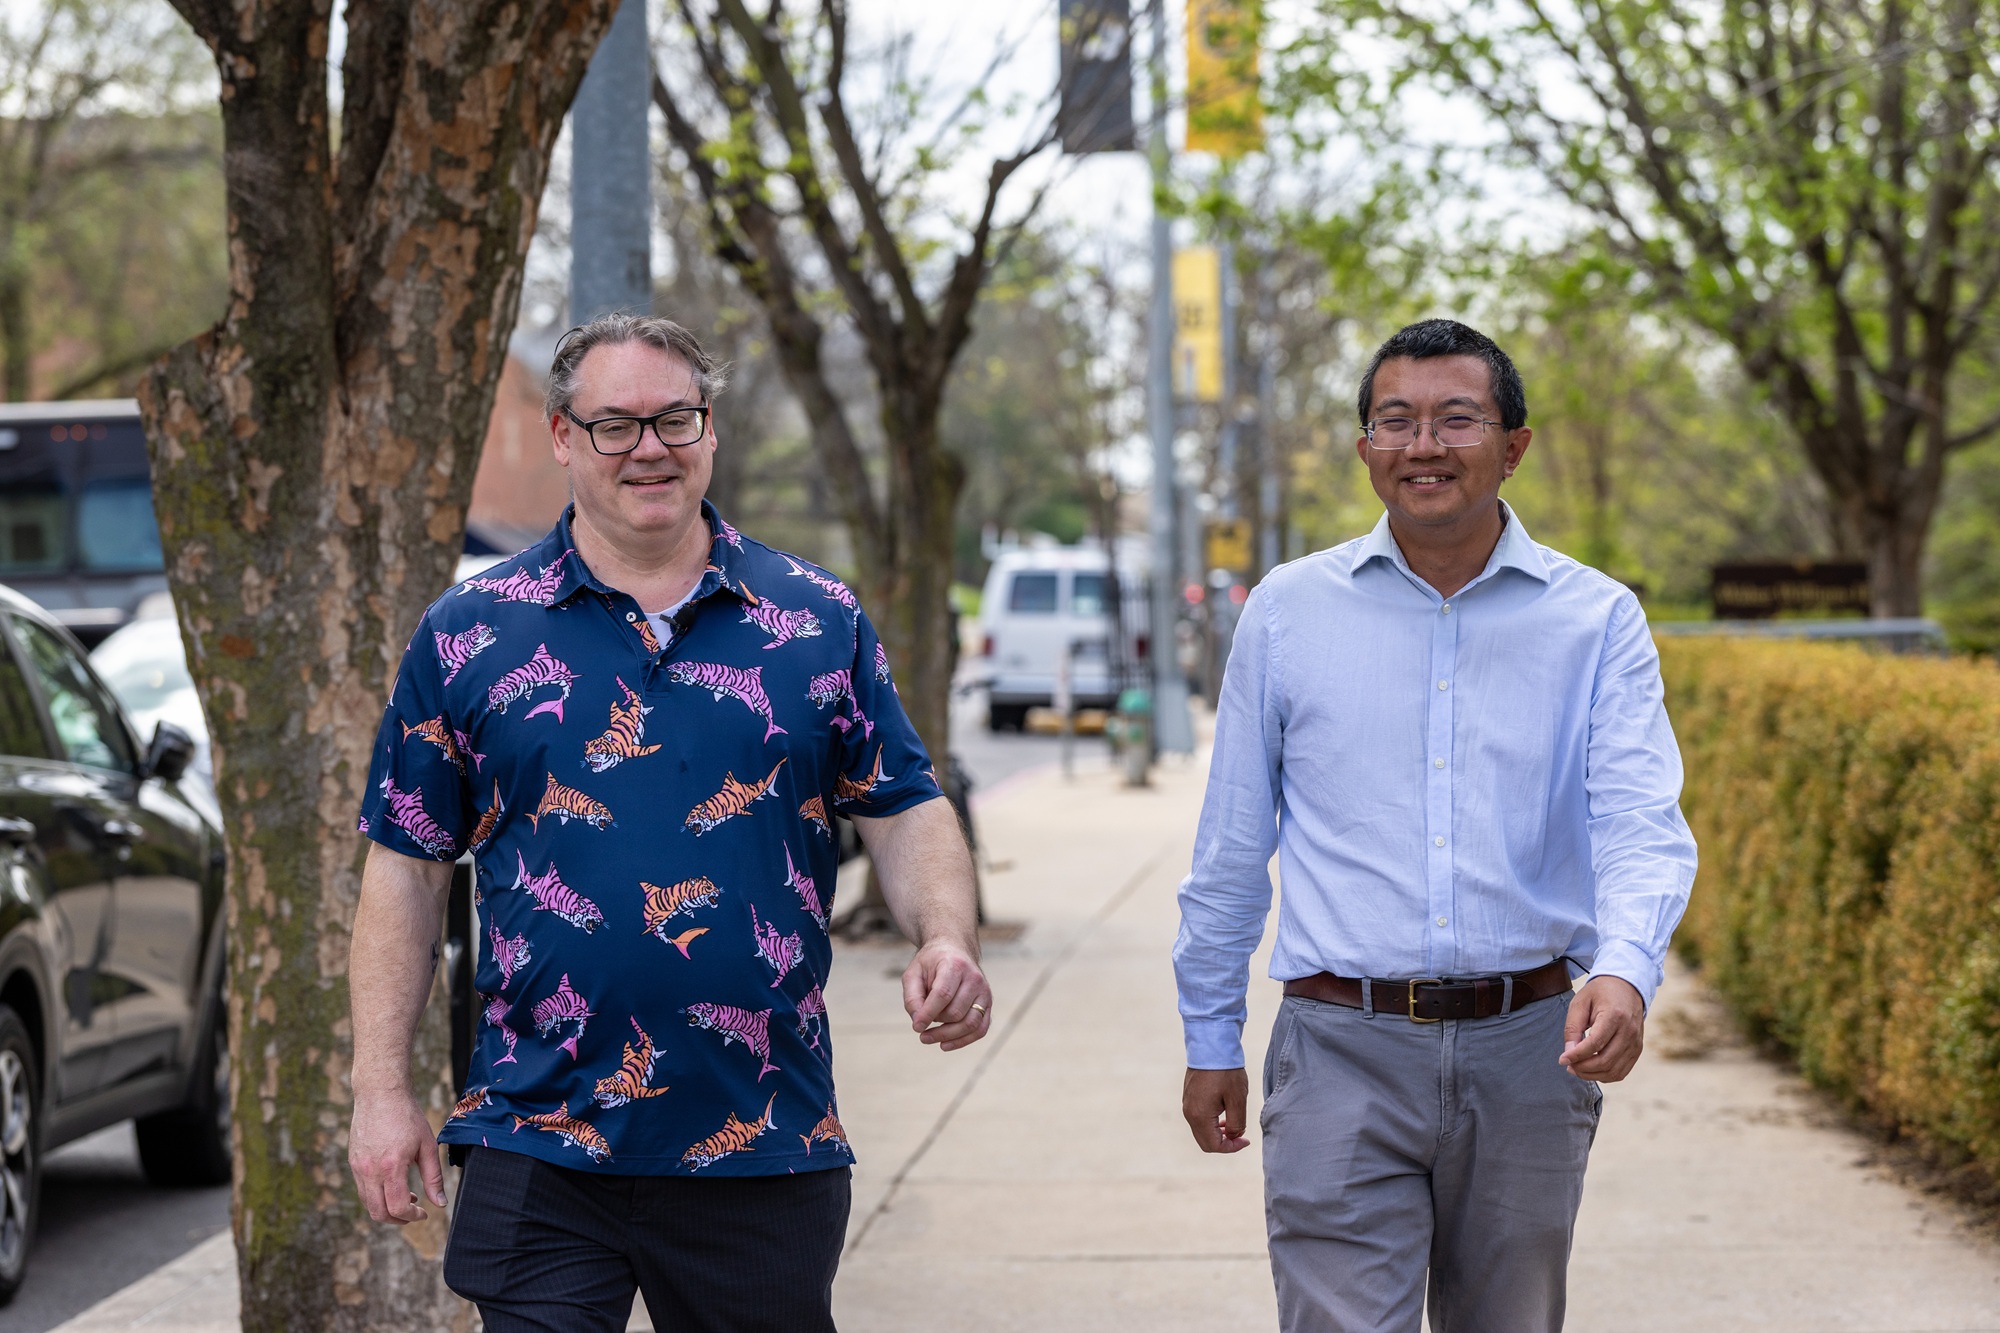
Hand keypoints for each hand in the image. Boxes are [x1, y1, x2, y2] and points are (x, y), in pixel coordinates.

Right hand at [349, 1089, 445, 1224]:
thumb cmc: (408, 1116)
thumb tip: (440, 1203)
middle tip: (413, 1214)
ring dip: (386, 1209)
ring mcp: (358, 1167)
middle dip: (397, 1220)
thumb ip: (433, 1177)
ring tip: (406, 1199)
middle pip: (378, 1213)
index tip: (424, 1213)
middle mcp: (370, 1171)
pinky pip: (362, 1189)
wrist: (380, 1093)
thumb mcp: (427, 1145)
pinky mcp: (353, 1162)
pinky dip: (377, 1195)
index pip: (398, 1207)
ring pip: (368, 1203)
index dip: (413, 1216)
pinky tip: (392, 1185)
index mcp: (391, 1167)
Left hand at [902, 939, 991, 1051]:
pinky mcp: (987, 1004)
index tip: (916, 1027)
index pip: (943, 994)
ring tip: (928, 1038)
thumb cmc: (931, 964)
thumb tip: (918, 1023)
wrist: (954, 950)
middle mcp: (974, 978)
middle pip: (956, 1012)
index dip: (928, 1013)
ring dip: (948, 1036)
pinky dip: (963, 1041)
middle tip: (920, 1026)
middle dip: (936, 1024)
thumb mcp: (913, 973)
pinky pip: (980, 1029)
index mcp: (954, 965)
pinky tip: (945, 1045)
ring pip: (970, 1023)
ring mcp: (984, 992)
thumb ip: (912, 997)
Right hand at [1182, 1067, 1249, 1152]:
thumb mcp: (1238, 1099)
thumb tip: (1234, 1135)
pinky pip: (1198, 1119)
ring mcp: (1187, 1104)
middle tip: (1241, 1135)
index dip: (1232, 1148)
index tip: (1246, 1139)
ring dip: (1218, 1133)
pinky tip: (1223, 1112)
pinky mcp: (1188, 1097)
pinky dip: (1211, 1123)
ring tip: (1234, 1124)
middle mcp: (1189, 1113)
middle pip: (1205, 1142)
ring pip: (1201, 1131)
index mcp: (1200, 1116)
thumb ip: (1237, 1123)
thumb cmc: (1226, 1071)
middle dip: (1224, 1143)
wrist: (1211, 1046)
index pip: (1213, 1146)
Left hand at [1560, 975, 1645, 1081]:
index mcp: (1615, 1015)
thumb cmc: (1600, 993)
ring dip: (1592, 1075)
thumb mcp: (1580, 1003)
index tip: (1562, 1059)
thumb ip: (1573, 1028)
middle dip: (1583, 1068)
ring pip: (1614, 1071)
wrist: (1627, 987)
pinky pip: (1621, 1072)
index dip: (1577, 1055)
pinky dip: (1605, 1075)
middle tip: (1568, 1065)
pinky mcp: (1637, 1050)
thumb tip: (1569, 1053)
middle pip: (1605, 1061)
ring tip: (1577, 1068)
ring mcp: (1636, 1042)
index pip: (1595, 1043)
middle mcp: (1629, 1031)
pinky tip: (1591, 1069)